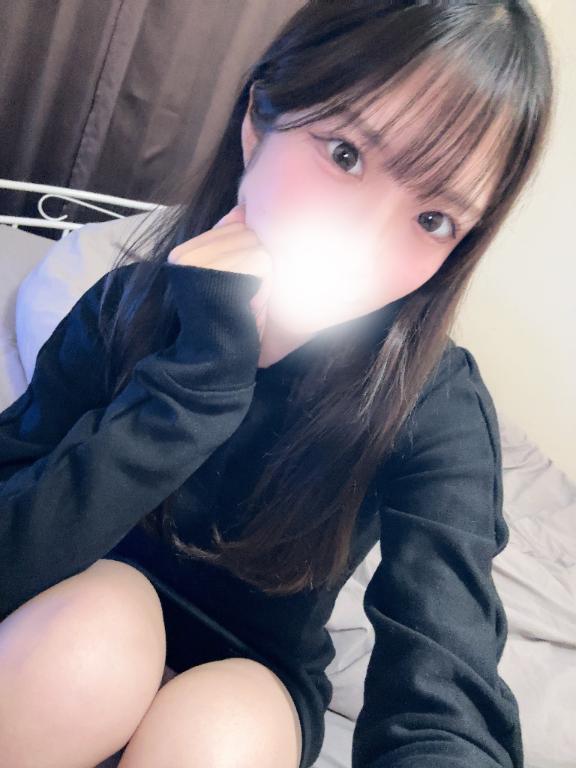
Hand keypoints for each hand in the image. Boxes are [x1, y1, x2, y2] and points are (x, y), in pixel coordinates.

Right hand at [167, 204, 272, 342]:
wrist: (215, 359)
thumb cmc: (227, 323)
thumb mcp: (227, 279)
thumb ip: (231, 245)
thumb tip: (244, 209)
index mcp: (185, 253)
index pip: (232, 225)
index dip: (248, 253)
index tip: (240, 284)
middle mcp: (188, 253)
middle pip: (247, 233)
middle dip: (257, 263)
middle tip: (245, 296)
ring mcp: (202, 260)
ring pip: (257, 246)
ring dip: (263, 275)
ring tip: (248, 301)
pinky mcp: (221, 271)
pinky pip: (262, 261)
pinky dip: (266, 284)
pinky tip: (252, 304)